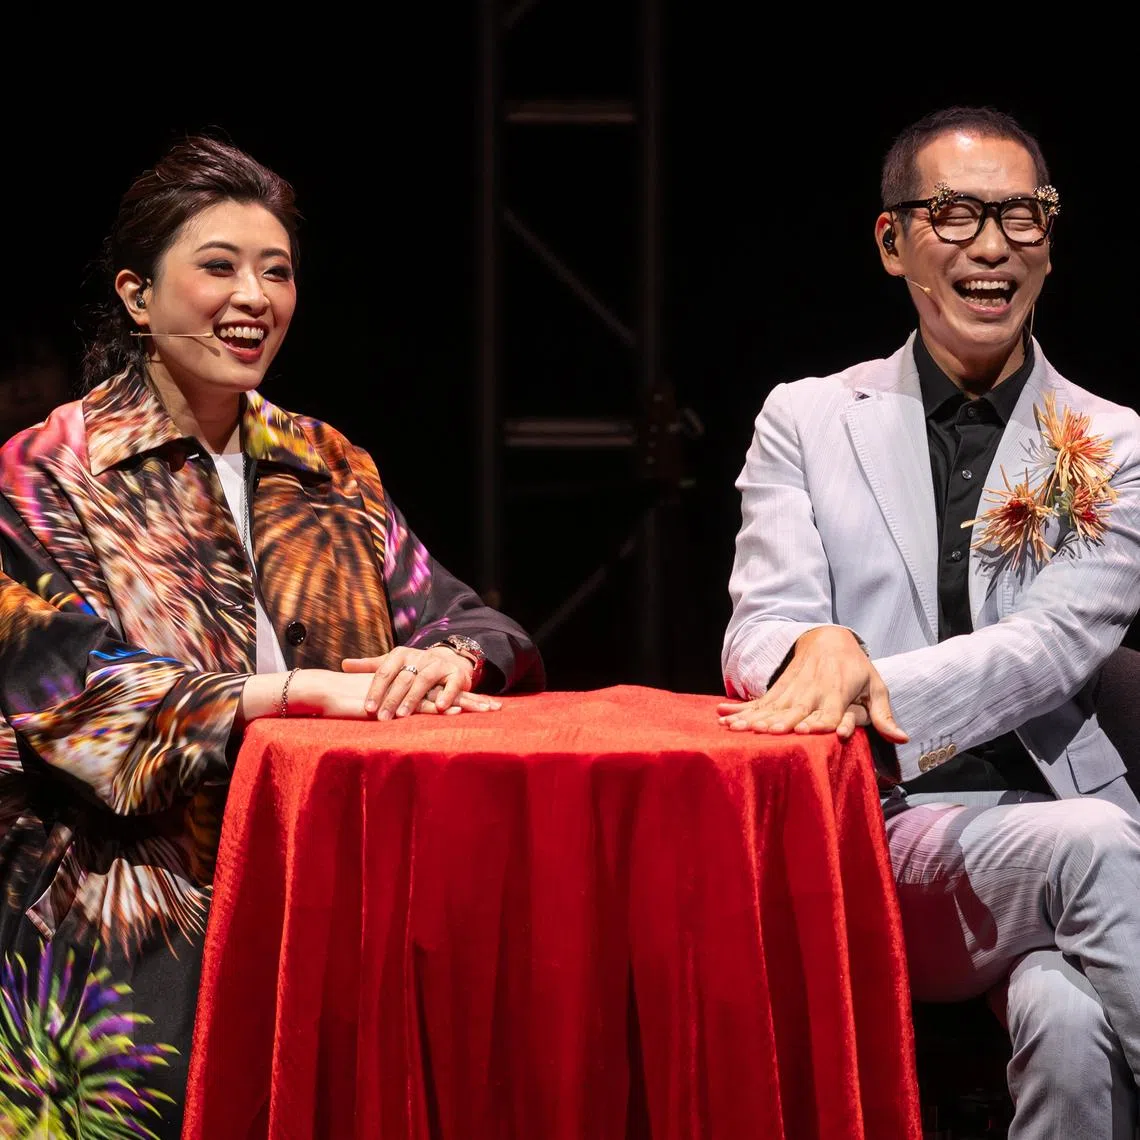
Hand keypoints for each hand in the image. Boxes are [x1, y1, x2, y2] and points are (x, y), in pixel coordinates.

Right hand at [237, 669, 494, 726]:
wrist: (325, 691)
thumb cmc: (347, 701)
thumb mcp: (377, 706)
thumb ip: (392, 709)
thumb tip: (401, 719)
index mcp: (410, 688)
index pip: (442, 692)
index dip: (464, 698)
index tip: (486, 705)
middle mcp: (411, 688)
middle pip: (450, 694)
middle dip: (474, 701)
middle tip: (499, 708)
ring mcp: (403, 694)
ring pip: (441, 699)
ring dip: (465, 705)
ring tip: (489, 711)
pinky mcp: (394, 702)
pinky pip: (420, 706)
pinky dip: (438, 709)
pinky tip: (454, 712)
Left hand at [341, 648, 501, 719]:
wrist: (450, 660)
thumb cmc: (416, 667)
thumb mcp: (393, 663)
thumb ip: (369, 666)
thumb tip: (343, 665)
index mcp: (402, 655)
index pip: (385, 671)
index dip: (376, 690)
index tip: (367, 709)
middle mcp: (420, 657)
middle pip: (403, 678)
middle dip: (392, 699)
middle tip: (382, 718)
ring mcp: (439, 665)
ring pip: (424, 680)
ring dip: (413, 698)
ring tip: (403, 715)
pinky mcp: (457, 674)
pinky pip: (452, 684)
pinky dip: (446, 695)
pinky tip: (438, 708)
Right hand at [716, 626, 906, 741]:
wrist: (828, 638)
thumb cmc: (856, 668)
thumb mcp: (875, 687)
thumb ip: (884, 715)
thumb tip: (902, 738)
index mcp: (837, 691)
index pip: (828, 710)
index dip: (818, 722)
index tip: (806, 731)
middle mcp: (812, 691)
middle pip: (795, 710)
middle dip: (781, 722)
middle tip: (768, 733)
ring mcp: (792, 690)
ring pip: (772, 707)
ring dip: (753, 718)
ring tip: (736, 729)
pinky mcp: (778, 690)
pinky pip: (758, 703)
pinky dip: (740, 711)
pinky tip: (724, 718)